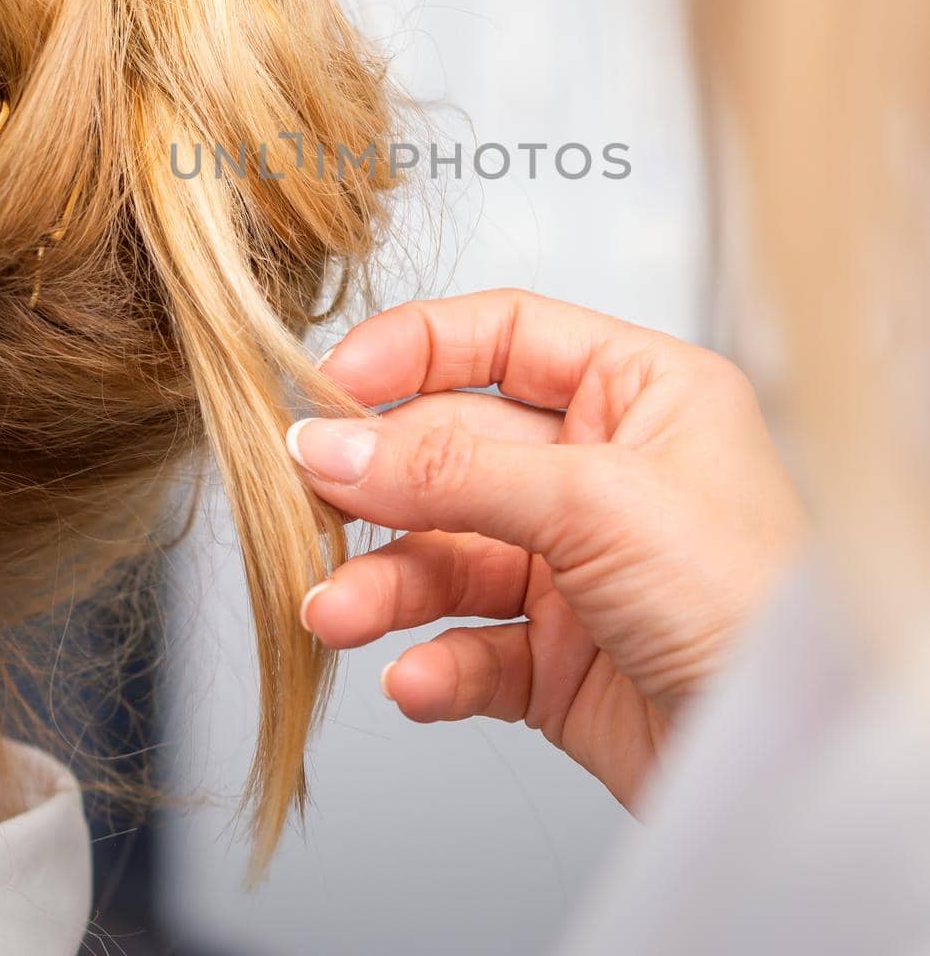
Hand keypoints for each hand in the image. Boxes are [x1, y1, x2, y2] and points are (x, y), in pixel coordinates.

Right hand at [287, 290, 806, 810]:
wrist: (792, 761)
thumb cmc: (754, 603)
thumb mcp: (596, 503)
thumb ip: (454, 470)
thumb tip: (336, 443)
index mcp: (636, 395)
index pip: (503, 336)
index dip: (413, 349)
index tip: (332, 384)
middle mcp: (602, 471)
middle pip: (454, 450)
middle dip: (380, 485)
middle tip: (306, 504)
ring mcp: (575, 565)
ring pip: (447, 555)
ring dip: (385, 585)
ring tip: (337, 612)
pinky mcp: (556, 658)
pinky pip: (468, 647)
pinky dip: (434, 664)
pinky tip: (418, 680)